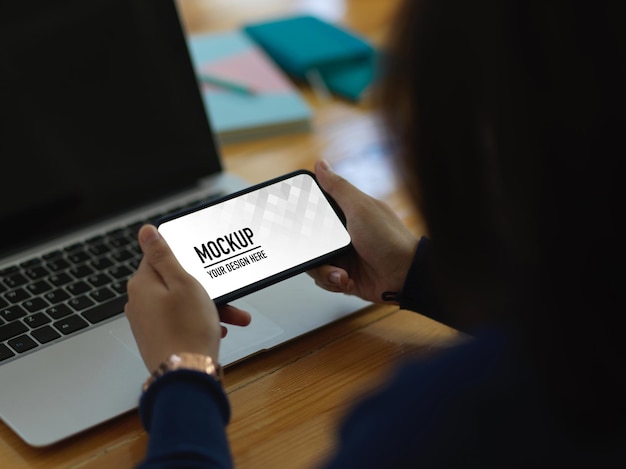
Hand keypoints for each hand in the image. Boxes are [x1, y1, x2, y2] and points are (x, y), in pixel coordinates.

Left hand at [124, 224, 250, 371]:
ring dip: (208, 307)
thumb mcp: (182, 282)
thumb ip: (163, 254)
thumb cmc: (187, 330)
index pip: (160, 256)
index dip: (186, 257)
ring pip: (181, 304)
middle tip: (226, 293)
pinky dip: (199, 322)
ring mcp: (147, 323)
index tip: (203, 260)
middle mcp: (139, 302)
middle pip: (175, 283)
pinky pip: (181, 322)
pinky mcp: (158, 339)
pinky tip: (217, 330)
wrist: (185, 377)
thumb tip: (145, 231)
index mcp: (142, 284)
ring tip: (233, 317)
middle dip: (205, 287)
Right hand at [307, 160, 418, 303]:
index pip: (314, 213)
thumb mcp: (360, 207)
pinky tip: (346, 279)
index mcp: (346, 214)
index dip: (303, 220)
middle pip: (309, 241)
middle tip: (324, 254)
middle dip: (313, 253)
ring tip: (340, 272)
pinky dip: (332, 281)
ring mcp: (343, 256)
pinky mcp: (345, 276)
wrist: (405, 276)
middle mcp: (343, 235)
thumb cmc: (389, 239)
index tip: (298, 227)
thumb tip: (320, 164)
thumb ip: (337, 187)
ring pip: (314, 262)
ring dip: (324, 271)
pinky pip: (325, 279)